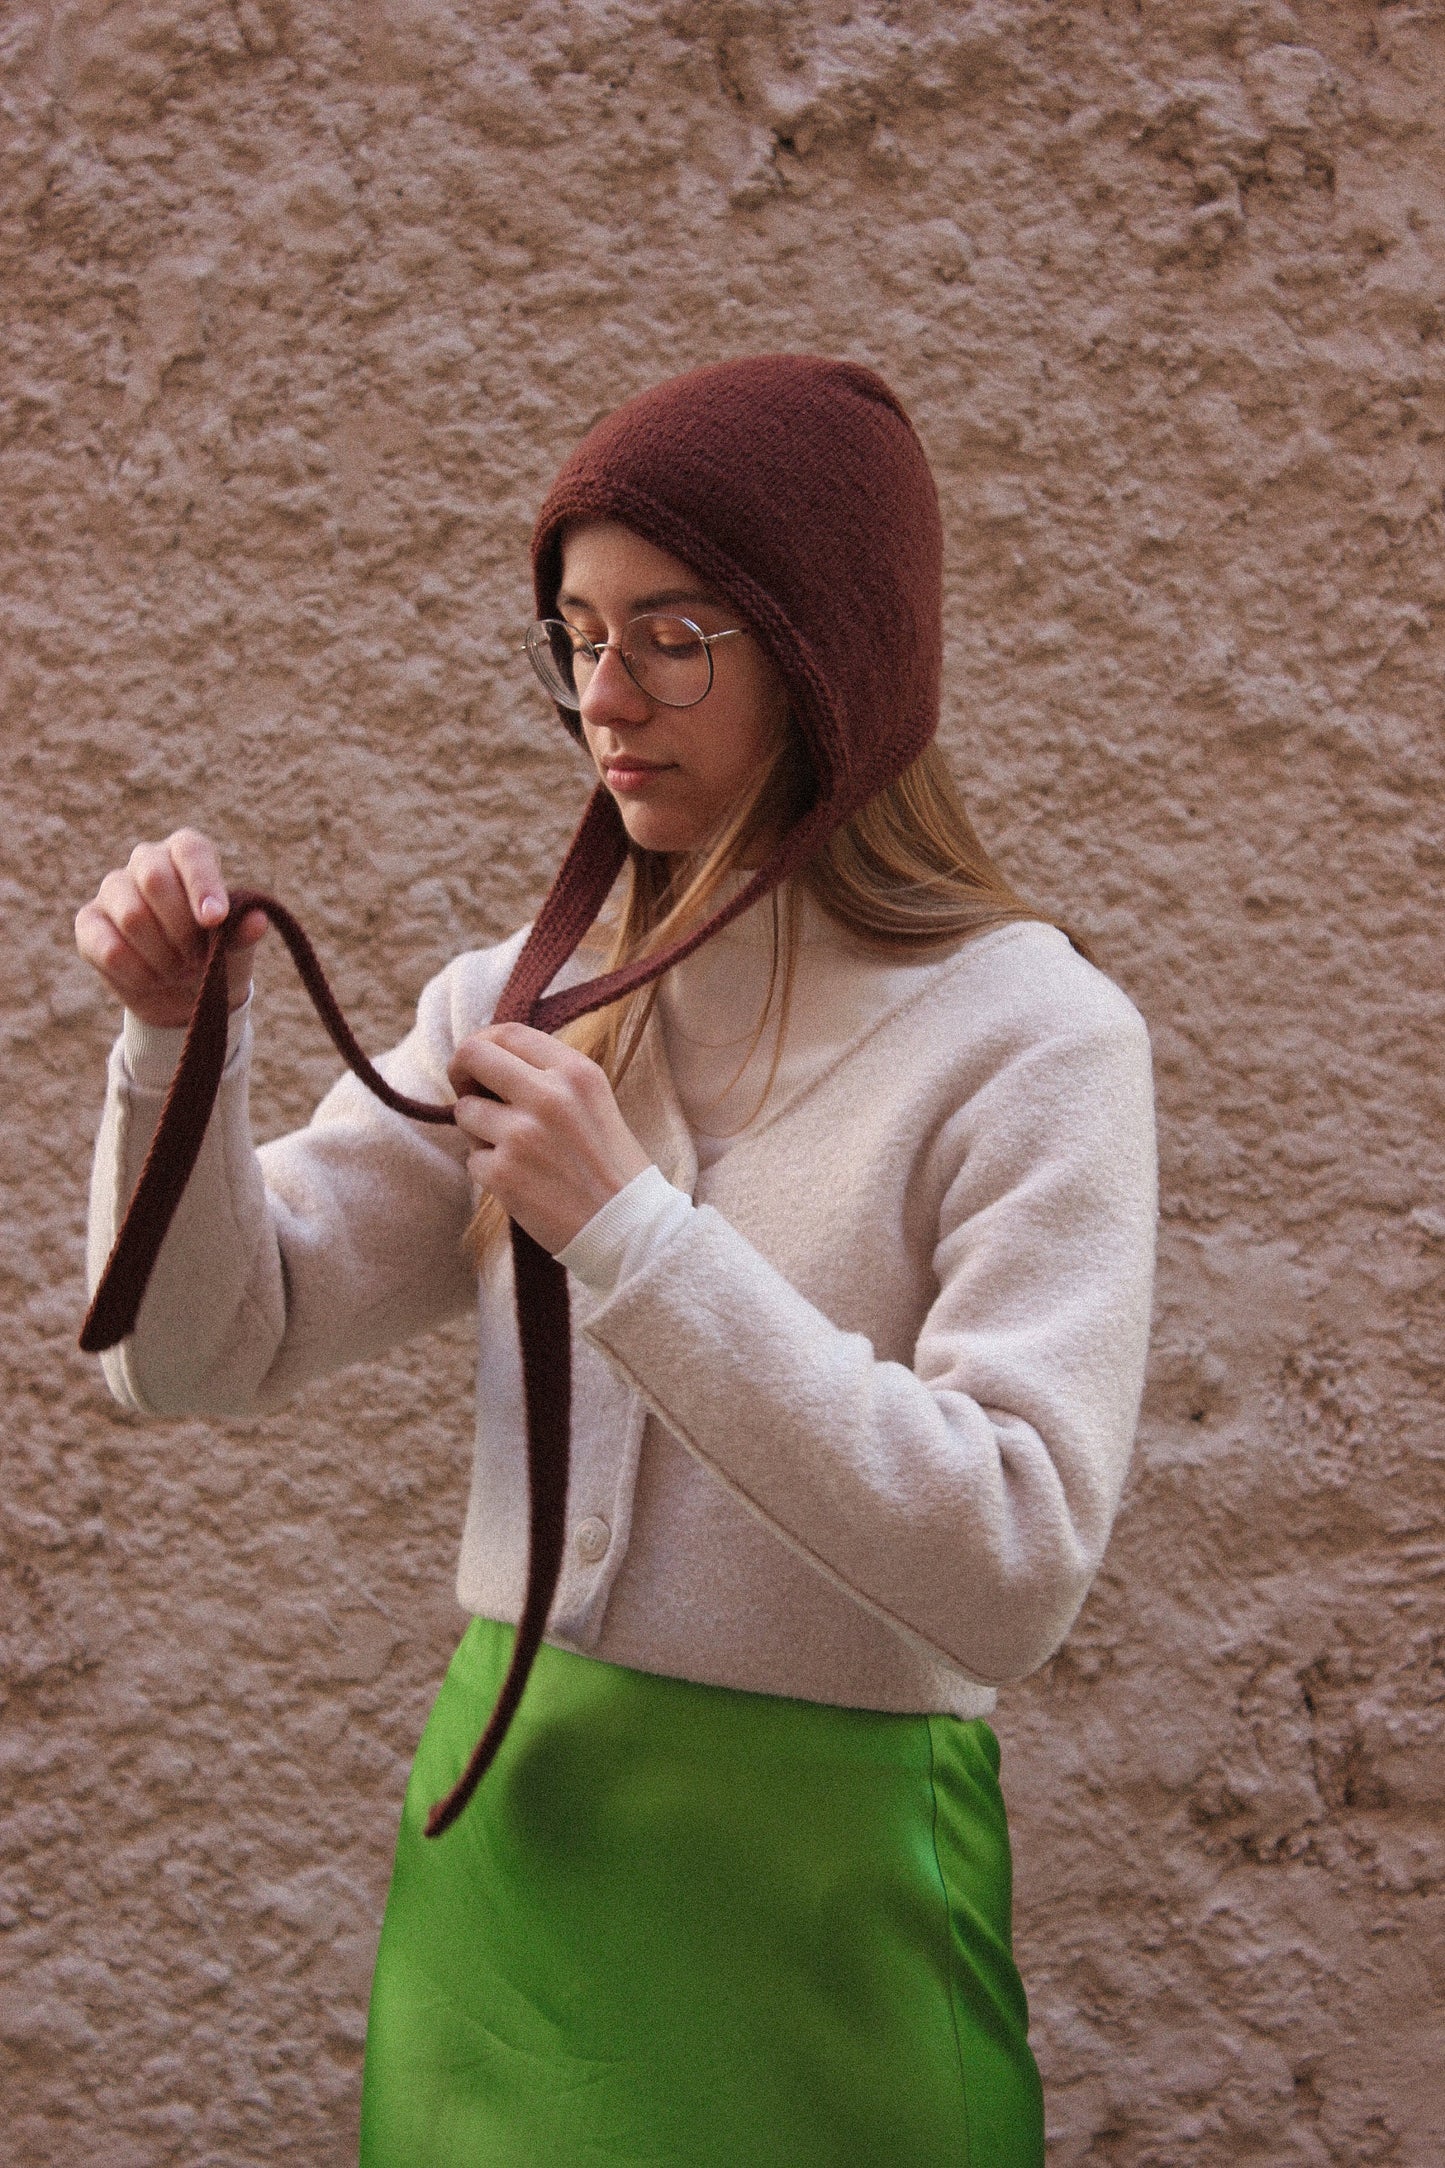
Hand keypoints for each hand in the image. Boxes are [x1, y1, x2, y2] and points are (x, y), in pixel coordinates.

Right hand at [74, 829, 266, 1027]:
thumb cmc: (215, 956)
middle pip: (154, 878)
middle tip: (198, 957)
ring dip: (163, 955)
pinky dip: (138, 973)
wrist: (184, 994)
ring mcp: (113, 890)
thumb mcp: (237, 948)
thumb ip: (243, 932)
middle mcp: (146, 861)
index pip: (190, 850)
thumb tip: (257, 921)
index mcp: (186, 853)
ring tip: (177, 969)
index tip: (214, 921)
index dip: (202, 884)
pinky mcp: (89, 922)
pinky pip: (110, 948)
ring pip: (132, 916)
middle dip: (182, 929)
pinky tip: (151, 978)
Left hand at [448, 1023, 650, 1255]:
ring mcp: (522, 1134)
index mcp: (575, 1072)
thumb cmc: (612, 1166)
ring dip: (479, 1132)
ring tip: (516, 1152)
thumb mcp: (593, 1101)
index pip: (508, 1032)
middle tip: (471, 1094)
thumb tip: (490, 1061)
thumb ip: (549, 1076)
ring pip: (464, 1112)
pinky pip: (473, 1160)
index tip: (481, 1065)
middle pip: (472, 1055)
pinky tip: (523, 1182)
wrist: (629, 1228)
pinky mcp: (504, 1173)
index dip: (484, 1043)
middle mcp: (548, 1095)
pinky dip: (490, 1172)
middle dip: (461, 1073)